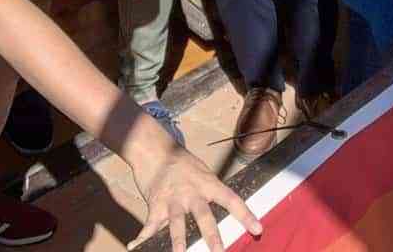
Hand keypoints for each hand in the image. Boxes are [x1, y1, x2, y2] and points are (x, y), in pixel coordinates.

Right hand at [127, 145, 262, 251]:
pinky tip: (134, 247)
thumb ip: (210, 193)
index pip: (231, 200)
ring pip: (177, 222)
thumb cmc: (182, 163)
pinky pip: (149, 224)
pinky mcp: (155, 203)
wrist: (155, 150)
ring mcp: (173, 199)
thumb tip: (224, 212)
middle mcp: (192, 192)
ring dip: (178, 241)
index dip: (245, 215)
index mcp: (208, 184)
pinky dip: (142, 237)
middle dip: (212, 236)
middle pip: (203, 216)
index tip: (257, 229)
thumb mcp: (203, 174)